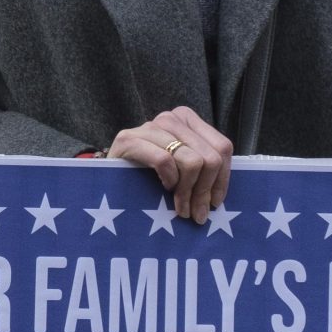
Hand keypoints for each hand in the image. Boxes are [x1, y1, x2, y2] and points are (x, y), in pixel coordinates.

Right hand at [105, 106, 233, 221]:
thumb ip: (203, 169)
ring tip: (181, 208)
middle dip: (204, 191)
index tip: (214, 202)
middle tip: (196, 213)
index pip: (222, 147)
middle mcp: (170, 118)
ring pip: (191, 161)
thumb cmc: (149, 175)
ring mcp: (149, 127)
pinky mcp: (128, 140)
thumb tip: (220, 195)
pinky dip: (169, 180)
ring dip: (188, 192)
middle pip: (209, 157)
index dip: (222, 179)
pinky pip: (165, 161)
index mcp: (188, 119)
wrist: (108, 176)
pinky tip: (164, 189)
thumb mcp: (182, 167)